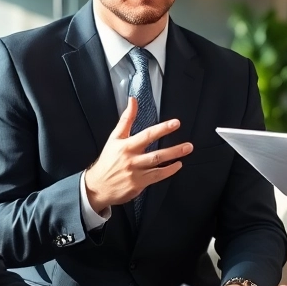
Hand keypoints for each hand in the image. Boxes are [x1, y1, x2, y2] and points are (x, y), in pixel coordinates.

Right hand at [84, 97, 191, 214]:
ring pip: (158, 165)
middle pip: (156, 153)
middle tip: (189, 145)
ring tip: (186, 151)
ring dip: (174, 158)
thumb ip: (126, 118)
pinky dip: (168, 171)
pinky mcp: (138, 184)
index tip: (176, 123)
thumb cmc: (108, 160)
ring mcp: (136, 172)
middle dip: (174, 149)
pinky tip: (177, 165)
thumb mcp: (114, 137)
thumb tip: (133, 100)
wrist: (98, 185)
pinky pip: (157, 176)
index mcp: (126, 145)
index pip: (147, 135)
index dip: (162, 128)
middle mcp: (131, 159)